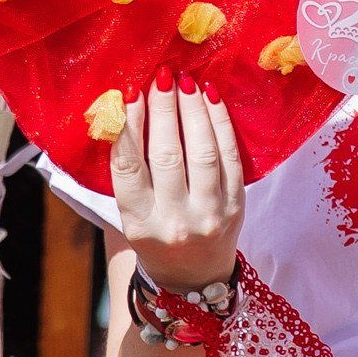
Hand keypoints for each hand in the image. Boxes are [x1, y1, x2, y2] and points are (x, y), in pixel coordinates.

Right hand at [109, 69, 244, 292]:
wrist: (195, 280)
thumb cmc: (155, 239)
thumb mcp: (130, 218)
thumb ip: (127, 177)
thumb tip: (119, 115)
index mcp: (139, 223)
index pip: (129, 167)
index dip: (130, 126)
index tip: (130, 92)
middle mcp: (175, 220)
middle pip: (167, 154)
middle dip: (164, 110)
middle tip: (162, 76)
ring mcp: (210, 212)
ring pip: (202, 152)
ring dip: (193, 111)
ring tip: (186, 82)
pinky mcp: (237, 204)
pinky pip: (230, 156)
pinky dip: (220, 124)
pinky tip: (212, 99)